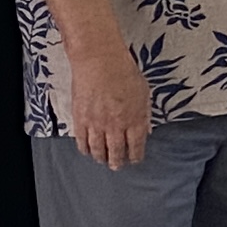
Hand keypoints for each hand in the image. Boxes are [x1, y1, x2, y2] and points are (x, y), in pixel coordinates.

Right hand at [68, 39, 153, 169]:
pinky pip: (82, 141)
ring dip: (101, 158)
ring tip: (103, 160)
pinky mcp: (80, 119)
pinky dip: (85, 149)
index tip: (134, 160)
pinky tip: (88, 150)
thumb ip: (144, 114)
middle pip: (116, 153)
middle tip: (117, 166)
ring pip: (98, 150)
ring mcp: (97, 124)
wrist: (99, 60)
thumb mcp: (143, 92)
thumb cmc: (123, 71)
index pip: (136, 147)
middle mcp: (116, 126)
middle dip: (117, 162)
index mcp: (135, 120)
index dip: (135, 156)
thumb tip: (146, 130)